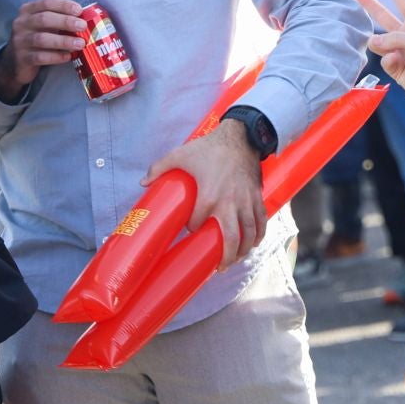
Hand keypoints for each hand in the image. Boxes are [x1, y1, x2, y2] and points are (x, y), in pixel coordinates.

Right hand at [0, 0, 84, 98]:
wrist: (15, 62)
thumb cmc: (36, 38)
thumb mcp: (43, 25)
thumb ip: (59, 19)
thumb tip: (86, 18)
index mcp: (28, 10)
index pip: (46, 2)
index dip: (64, 5)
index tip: (79, 10)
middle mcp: (21, 23)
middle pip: (44, 19)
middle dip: (66, 21)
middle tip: (83, 26)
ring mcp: (19, 41)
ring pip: (42, 39)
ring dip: (64, 41)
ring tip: (80, 44)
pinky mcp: (22, 58)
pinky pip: (40, 57)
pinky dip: (56, 56)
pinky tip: (68, 56)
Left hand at [147, 121, 265, 270]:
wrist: (240, 137)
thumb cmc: (209, 148)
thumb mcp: (180, 154)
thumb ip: (159, 168)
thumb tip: (143, 183)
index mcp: (208, 196)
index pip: (197, 223)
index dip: (192, 228)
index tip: (190, 228)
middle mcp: (229, 203)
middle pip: (231, 238)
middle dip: (227, 256)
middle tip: (220, 266)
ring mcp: (245, 201)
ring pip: (249, 233)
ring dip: (244, 250)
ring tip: (236, 259)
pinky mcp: (256, 197)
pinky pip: (261, 220)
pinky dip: (259, 234)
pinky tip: (254, 243)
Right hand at [355, 0, 404, 109]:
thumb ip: (394, 37)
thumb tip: (371, 41)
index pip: (404, 1)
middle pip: (383, 16)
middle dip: (370, 4)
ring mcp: (398, 51)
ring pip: (378, 42)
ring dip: (381, 44)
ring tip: (391, 50)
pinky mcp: (393, 67)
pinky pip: (383, 59)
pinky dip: (389, 60)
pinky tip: (398, 63)